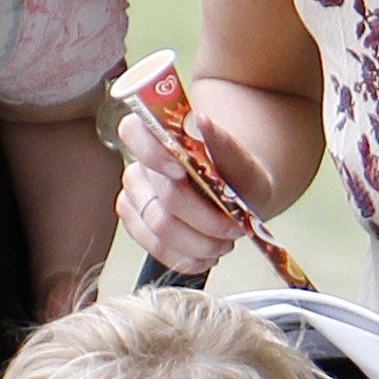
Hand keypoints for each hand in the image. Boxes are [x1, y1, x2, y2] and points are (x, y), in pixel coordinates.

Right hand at [114, 96, 254, 276]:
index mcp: (158, 136)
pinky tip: (207, 255)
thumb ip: (224, 144)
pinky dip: (187, 258)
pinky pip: (156, 249)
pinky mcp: (136, 225)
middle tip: (234, 227)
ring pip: (159, 229)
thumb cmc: (239, 177)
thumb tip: (202, 121)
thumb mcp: (245, 162)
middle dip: (205, 219)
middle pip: (163, 197)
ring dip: (199, 243)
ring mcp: (134, 198)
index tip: (184, 171)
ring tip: (225, 243)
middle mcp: (140, 165)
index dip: (154, 153)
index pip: (133, 131)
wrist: (238, 198)